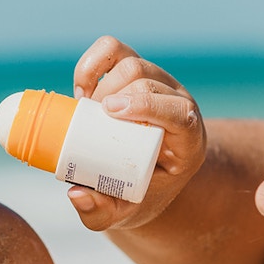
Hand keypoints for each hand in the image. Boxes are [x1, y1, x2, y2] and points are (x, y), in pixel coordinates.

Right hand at [69, 35, 205, 231]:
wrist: (142, 174)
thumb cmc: (135, 194)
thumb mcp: (120, 213)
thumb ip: (98, 213)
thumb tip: (75, 194)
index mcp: (188, 141)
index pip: (181, 112)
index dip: (148, 105)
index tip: (111, 113)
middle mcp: (179, 104)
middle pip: (148, 80)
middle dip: (113, 95)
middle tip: (88, 122)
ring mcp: (159, 82)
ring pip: (132, 62)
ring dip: (102, 83)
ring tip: (85, 112)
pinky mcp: (136, 68)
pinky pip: (113, 49)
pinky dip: (92, 63)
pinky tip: (83, 89)